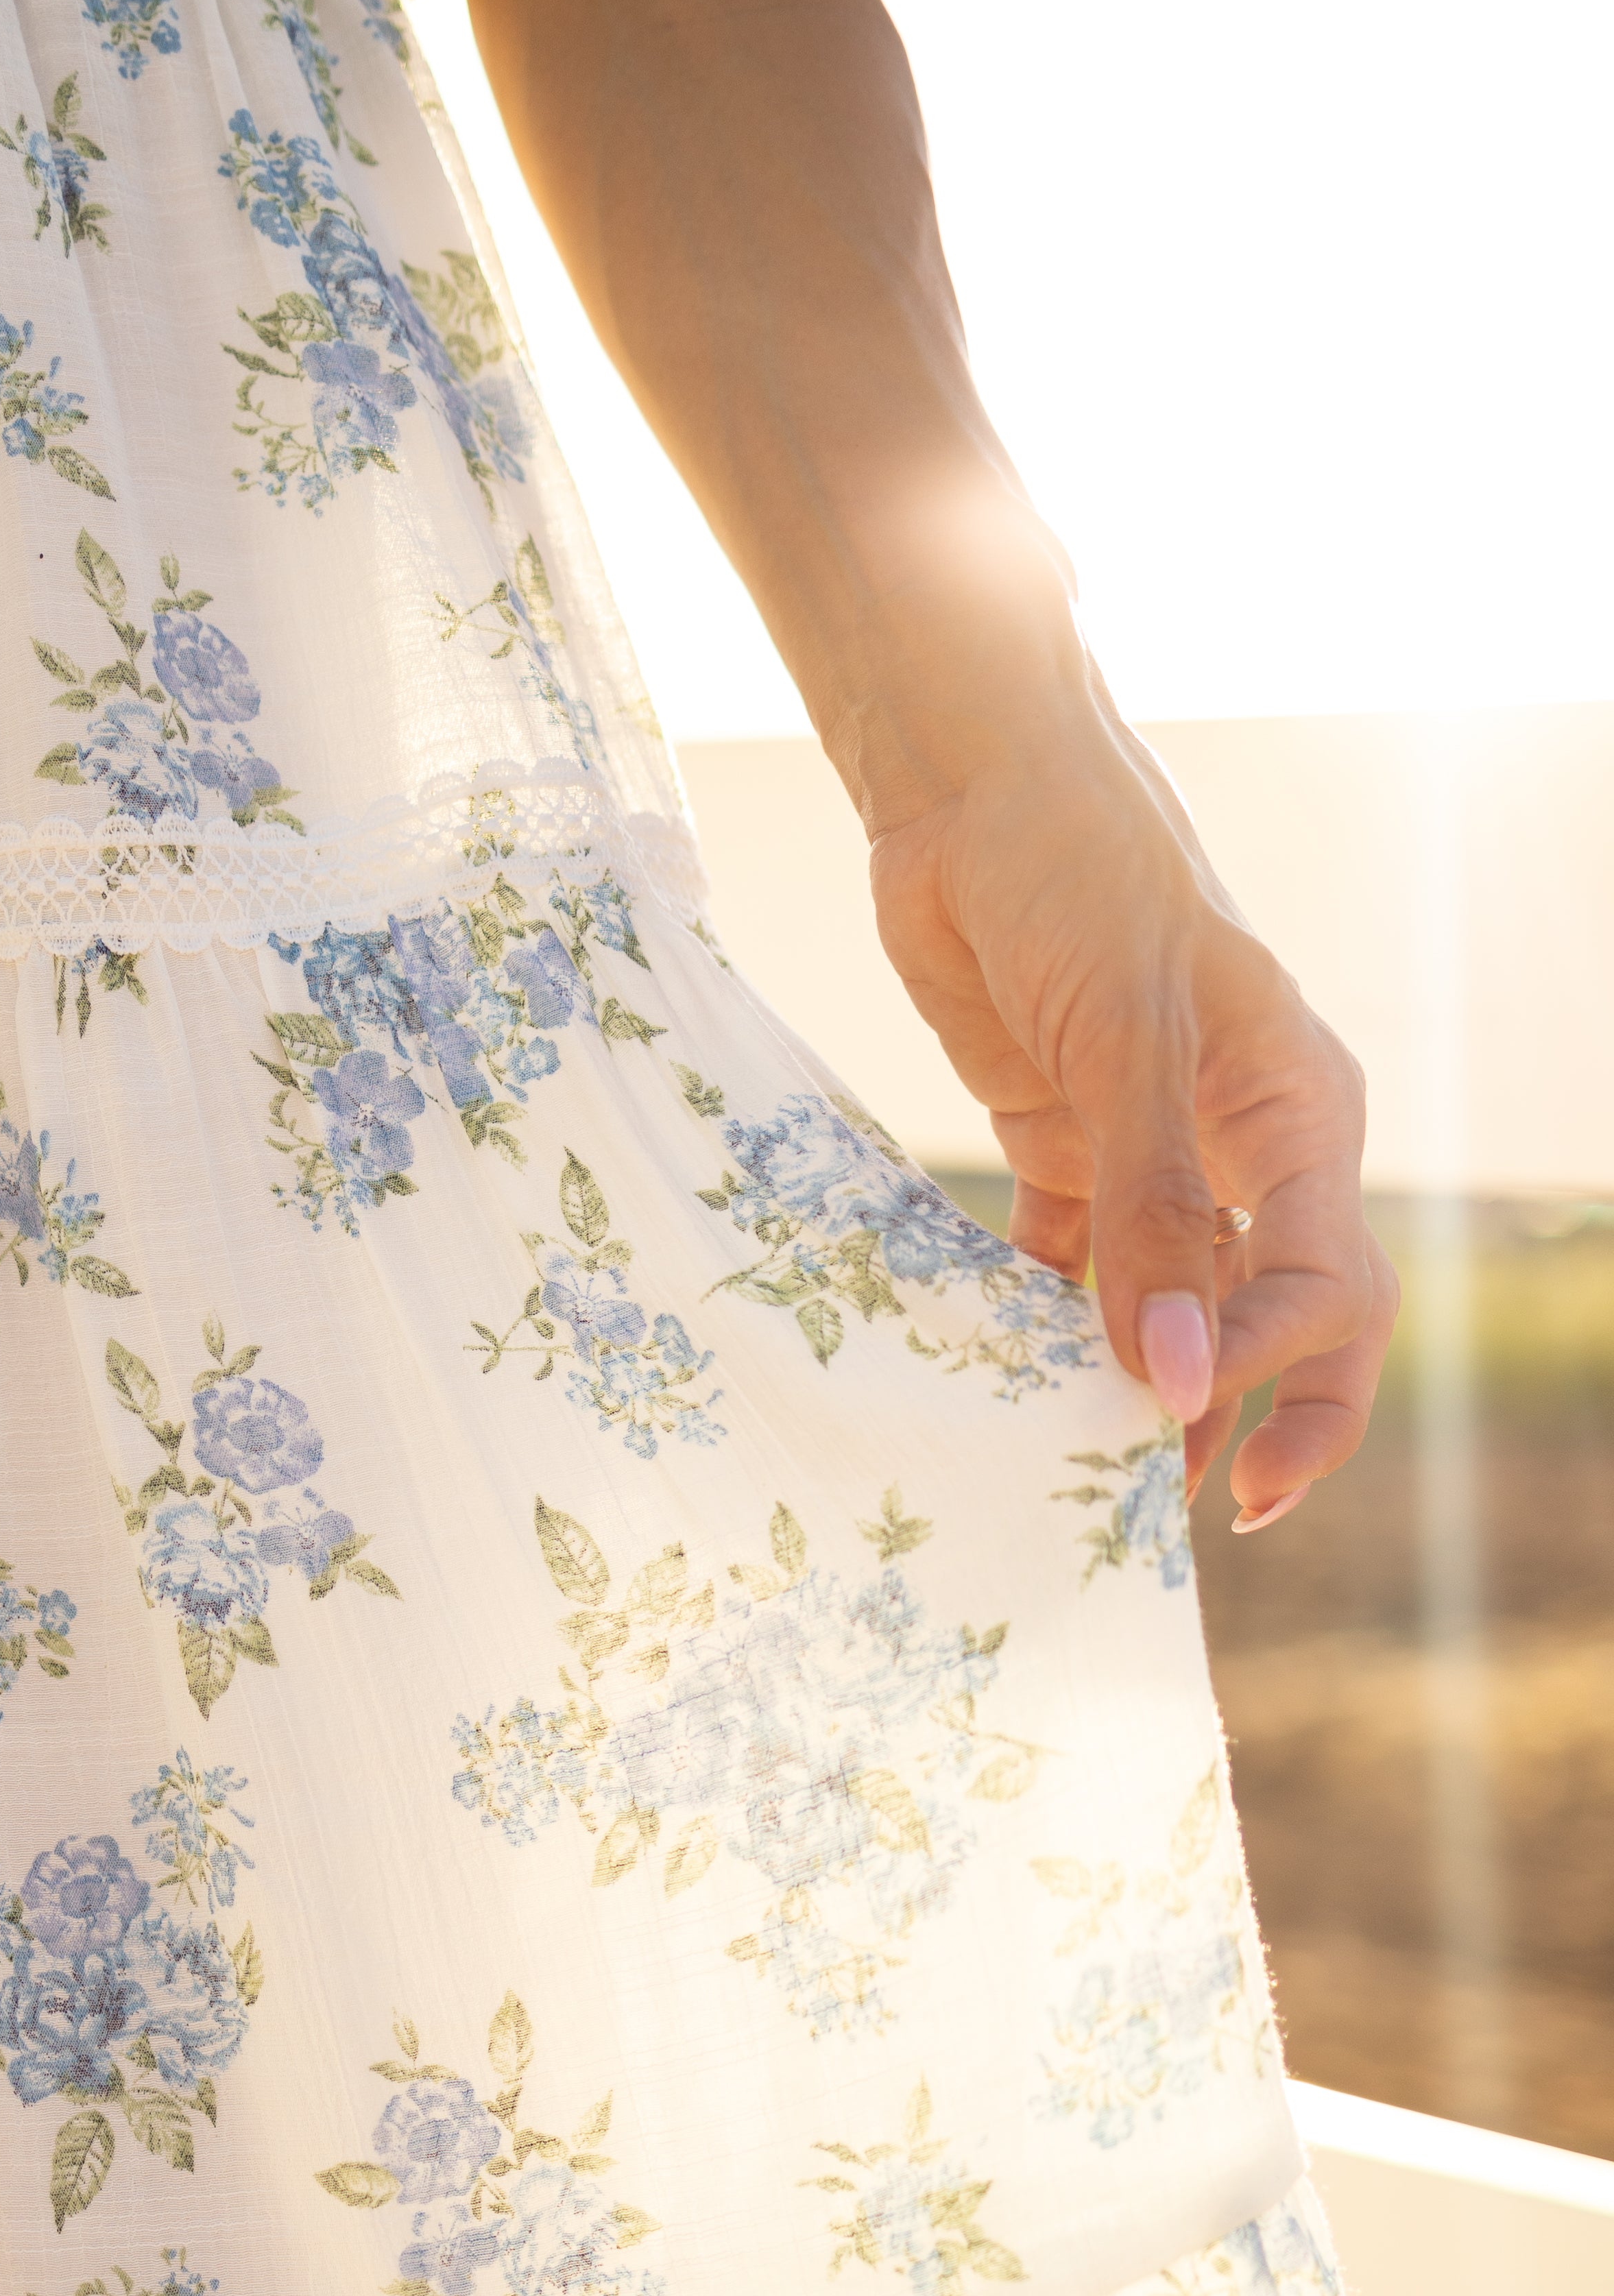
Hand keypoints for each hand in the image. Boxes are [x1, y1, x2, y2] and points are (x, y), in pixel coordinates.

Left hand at [867, 714, 1396, 1516]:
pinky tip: (998, 1389)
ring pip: (1171, 1304)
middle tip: (1179, 1517)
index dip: (1282, 1377)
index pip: (1329, 1282)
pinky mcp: (1062, 1142)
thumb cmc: (1074, 869)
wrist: (967, 779)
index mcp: (1298, 1111)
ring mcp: (1151, 1148)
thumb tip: (1176, 1376)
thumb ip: (1150, 1208)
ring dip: (1133, 1388)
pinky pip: (1071, 1267)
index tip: (1193, 1436)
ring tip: (1078, 1482)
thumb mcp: (1124, 1038)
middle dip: (1244, 1416)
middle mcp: (1242, 1143)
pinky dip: (1042, 1327)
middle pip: (1278, 1315)